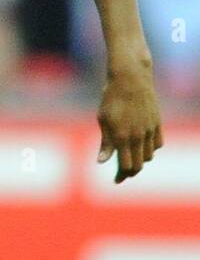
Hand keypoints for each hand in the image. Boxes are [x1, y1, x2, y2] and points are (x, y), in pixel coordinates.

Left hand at [97, 61, 162, 183]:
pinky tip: (142, 147)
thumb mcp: (103, 120)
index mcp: (122, 137)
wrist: (130, 79)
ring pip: (149, 156)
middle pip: (138, 165)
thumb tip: (101, 162)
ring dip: (139, 160)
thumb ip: (106, 143)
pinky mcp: (157, 123)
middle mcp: (138, 136)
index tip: (116, 180)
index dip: (121, 176)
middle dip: (129, 172)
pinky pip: (158, 144)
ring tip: (130, 159)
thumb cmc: (111, 99)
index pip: (125, 166)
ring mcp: (150, 130)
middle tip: (122, 173)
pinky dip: (151, 149)